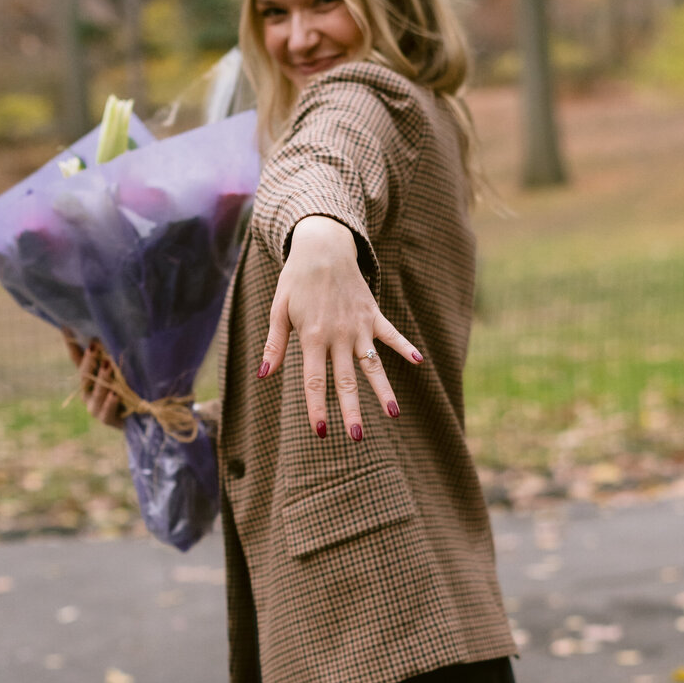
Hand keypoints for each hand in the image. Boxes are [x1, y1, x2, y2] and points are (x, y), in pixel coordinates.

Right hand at [63, 330, 126, 429]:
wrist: (140, 419)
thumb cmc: (130, 390)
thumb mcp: (122, 371)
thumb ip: (113, 357)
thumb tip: (108, 334)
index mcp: (89, 378)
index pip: (77, 359)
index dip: (72, 344)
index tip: (66, 326)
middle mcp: (88, 392)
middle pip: (84, 375)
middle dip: (89, 361)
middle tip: (94, 347)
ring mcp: (95, 407)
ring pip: (96, 393)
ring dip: (102, 379)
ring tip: (107, 366)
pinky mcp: (107, 419)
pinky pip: (106, 411)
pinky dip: (110, 403)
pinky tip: (114, 394)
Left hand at [258, 216, 421, 439]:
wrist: (322, 246)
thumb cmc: (296, 281)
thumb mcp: (279, 310)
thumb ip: (274, 345)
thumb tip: (263, 375)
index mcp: (312, 336)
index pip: (315, 380)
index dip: (317, 407)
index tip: (321, 432)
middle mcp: (338, 335)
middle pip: (346, 380)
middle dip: (352, 410)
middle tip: (357, 437)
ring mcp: (359, 326)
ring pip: (372, 364)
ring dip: (383, 389)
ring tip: (393, 413)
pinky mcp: (373, 315)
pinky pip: (392, 334)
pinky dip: (405, 347)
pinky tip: (420, 363)